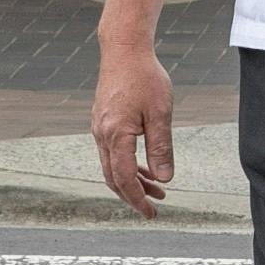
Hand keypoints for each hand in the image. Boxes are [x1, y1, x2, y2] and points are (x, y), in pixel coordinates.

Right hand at [91, 42, 175, 219]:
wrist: (124, 51)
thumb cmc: (145, 78)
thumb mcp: (160, 113)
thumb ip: (161, 148)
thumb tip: (165, 178)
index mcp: (115, 135)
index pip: (124, 179)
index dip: (137, 199)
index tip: (151, 213)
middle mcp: (101, 135)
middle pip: (114, 177)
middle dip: (133, 196)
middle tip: (153, 209)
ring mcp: (99, 129)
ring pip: (112, 166)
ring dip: (132, 181)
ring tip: (157, 190)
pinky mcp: (102, 122)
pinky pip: (112, 152)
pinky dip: (127, 165)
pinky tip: (145, 168)